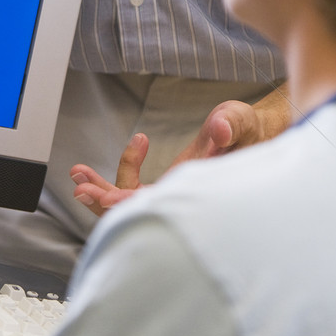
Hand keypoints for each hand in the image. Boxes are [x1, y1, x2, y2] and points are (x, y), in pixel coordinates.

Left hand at [70, 85, 291, 216]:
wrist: (258, 137)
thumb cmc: (252, 133)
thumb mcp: (243, 122)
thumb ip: (233, 125)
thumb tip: (220, 128)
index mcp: (196, 192)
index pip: (156, 206)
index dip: (127, 205)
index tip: (103, 196)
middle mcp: (181, 199)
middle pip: (137, 213)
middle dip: (106, 202)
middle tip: (80, 187)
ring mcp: (173, 195)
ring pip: (131, 204)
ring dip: (103, 190)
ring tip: (77, 173)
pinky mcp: (168, 187)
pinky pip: (134, 190)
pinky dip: (115, 178)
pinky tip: (93, 169)